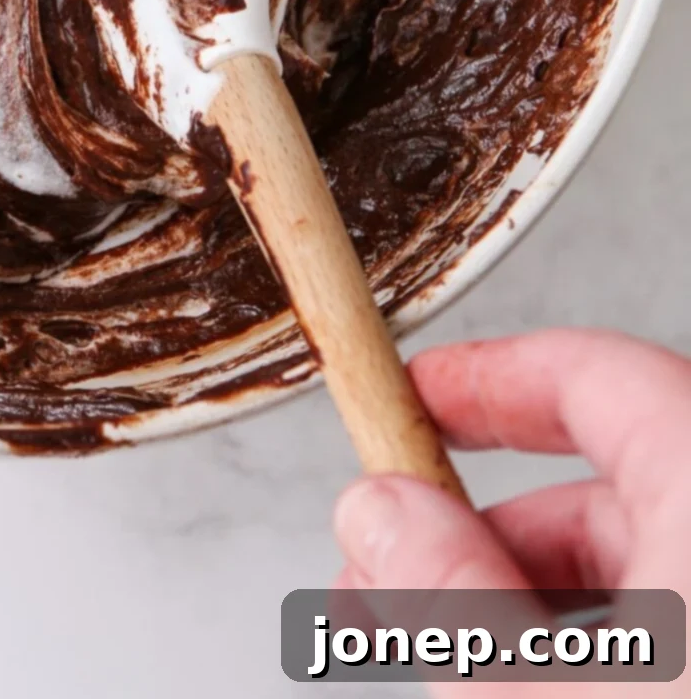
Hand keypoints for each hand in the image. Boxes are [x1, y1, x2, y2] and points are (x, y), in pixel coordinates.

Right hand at [333, 329, 690, 692]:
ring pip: (648, 566)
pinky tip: (529, 683)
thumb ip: (448, 592)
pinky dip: (603, 647)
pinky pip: (680, 627)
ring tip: (440, 653)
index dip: (489, 378)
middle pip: (612, 486)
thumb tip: (381, 511)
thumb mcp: (535, 690)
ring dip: (527, 596)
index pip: (597, 375)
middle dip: (482, 524)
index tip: (412, 396)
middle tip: (387, 569)